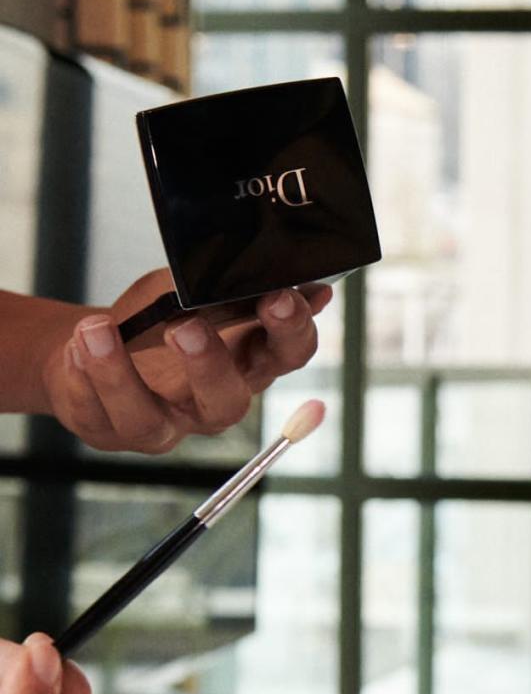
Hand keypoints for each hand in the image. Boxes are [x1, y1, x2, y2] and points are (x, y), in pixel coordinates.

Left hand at [41, 268, 332, 452]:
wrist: (96, 341)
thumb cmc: (156, 317)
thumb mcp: (191, 291)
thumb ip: (224, 285)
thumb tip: (266, 261)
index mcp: (248, 361)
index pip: (289, 353)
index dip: (291, 330)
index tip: (278, 297)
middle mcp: (212, 402)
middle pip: (228, 401)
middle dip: (209, 365)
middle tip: (185, 326)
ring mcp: (164, 424)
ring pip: (148, 419)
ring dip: (118, 373)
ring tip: (95, 330)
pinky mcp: (113, 432)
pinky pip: (97, 412)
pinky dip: (82, 374)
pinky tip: (77, 345)